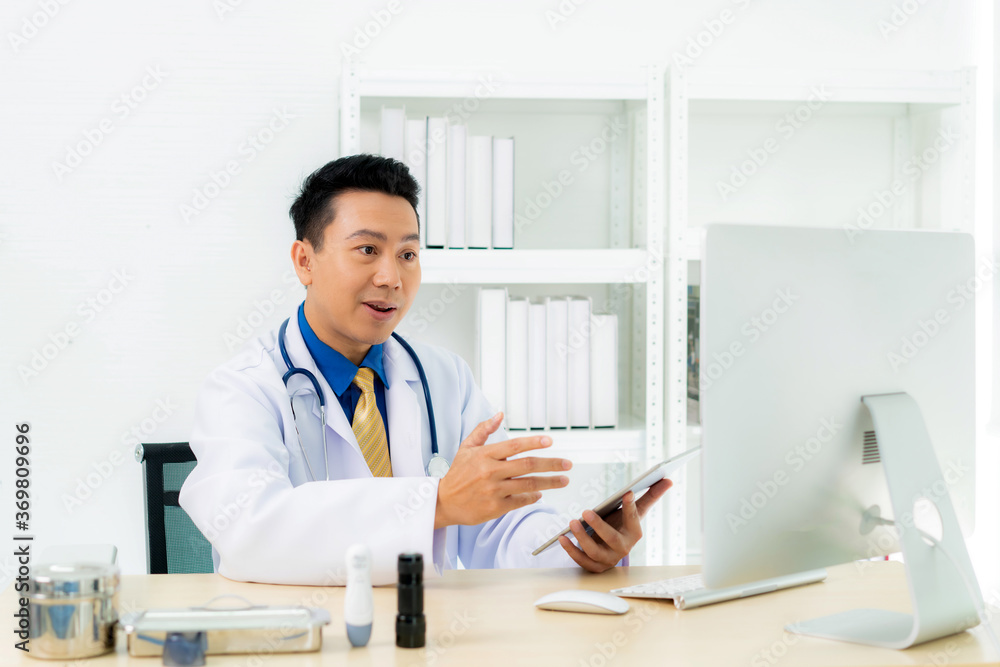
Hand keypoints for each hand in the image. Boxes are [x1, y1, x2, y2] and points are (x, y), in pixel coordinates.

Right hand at [434, 412, 571, 528]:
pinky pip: (520, 501)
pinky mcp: (495, 508)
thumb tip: (500, 414)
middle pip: (527, 466)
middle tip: (568, 464)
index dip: (533, 442)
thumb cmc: (457, 473)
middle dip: (551, 464)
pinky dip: (533, 497)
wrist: (444, 502)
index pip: (514, 446)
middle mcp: (490, 472)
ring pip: (528, 485)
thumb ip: (483, 430)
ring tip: (564, 480)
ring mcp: (493, 491)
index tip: (550, 442)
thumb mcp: (466, 447)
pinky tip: (540, 493)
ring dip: (549, 482)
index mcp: (484, 455)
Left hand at [558, 479, 672, 572]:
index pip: (633, 519)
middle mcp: (623, 549)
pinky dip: (571, 550)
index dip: (631, 506)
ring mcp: (608, 559)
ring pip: (594, 552)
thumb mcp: (634, 511)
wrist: (611, 548)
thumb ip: (651, 496)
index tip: (627, 493)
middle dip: (599, 526)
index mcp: (634, 533)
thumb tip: (669, 480)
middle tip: (586, 511)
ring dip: (582, 538)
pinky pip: (581, 561)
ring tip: (572, 522)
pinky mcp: (594, 567)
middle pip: (612, 539)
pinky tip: (562, 538)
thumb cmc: (622, 525)